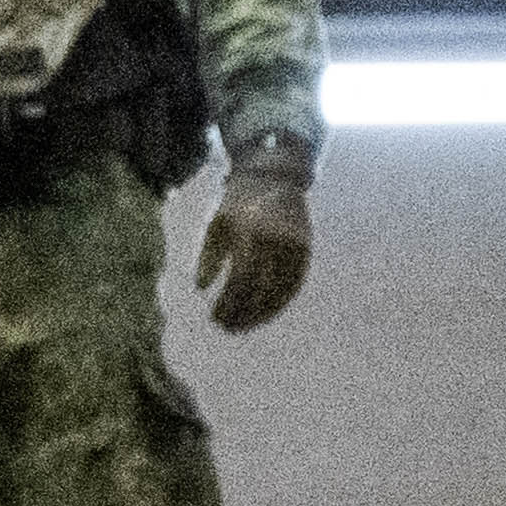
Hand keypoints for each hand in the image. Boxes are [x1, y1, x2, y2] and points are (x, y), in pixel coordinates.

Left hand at [193, 163, 315, 332]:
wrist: (274, 177)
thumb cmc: (238, 204)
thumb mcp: (217, 224)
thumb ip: (208, 256)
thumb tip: (201, 289)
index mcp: (250, 232)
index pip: (240, 280)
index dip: (229, 303)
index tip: (215, 318)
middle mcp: (275, 240)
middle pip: (260, 289)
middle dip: (243, 313)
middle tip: (227, 328)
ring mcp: (294, 245)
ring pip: (280, 291)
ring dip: (262, 314)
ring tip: (243, 327)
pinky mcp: (305, 249)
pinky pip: (294, 284)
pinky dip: (280, 303)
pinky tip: (265, 314)